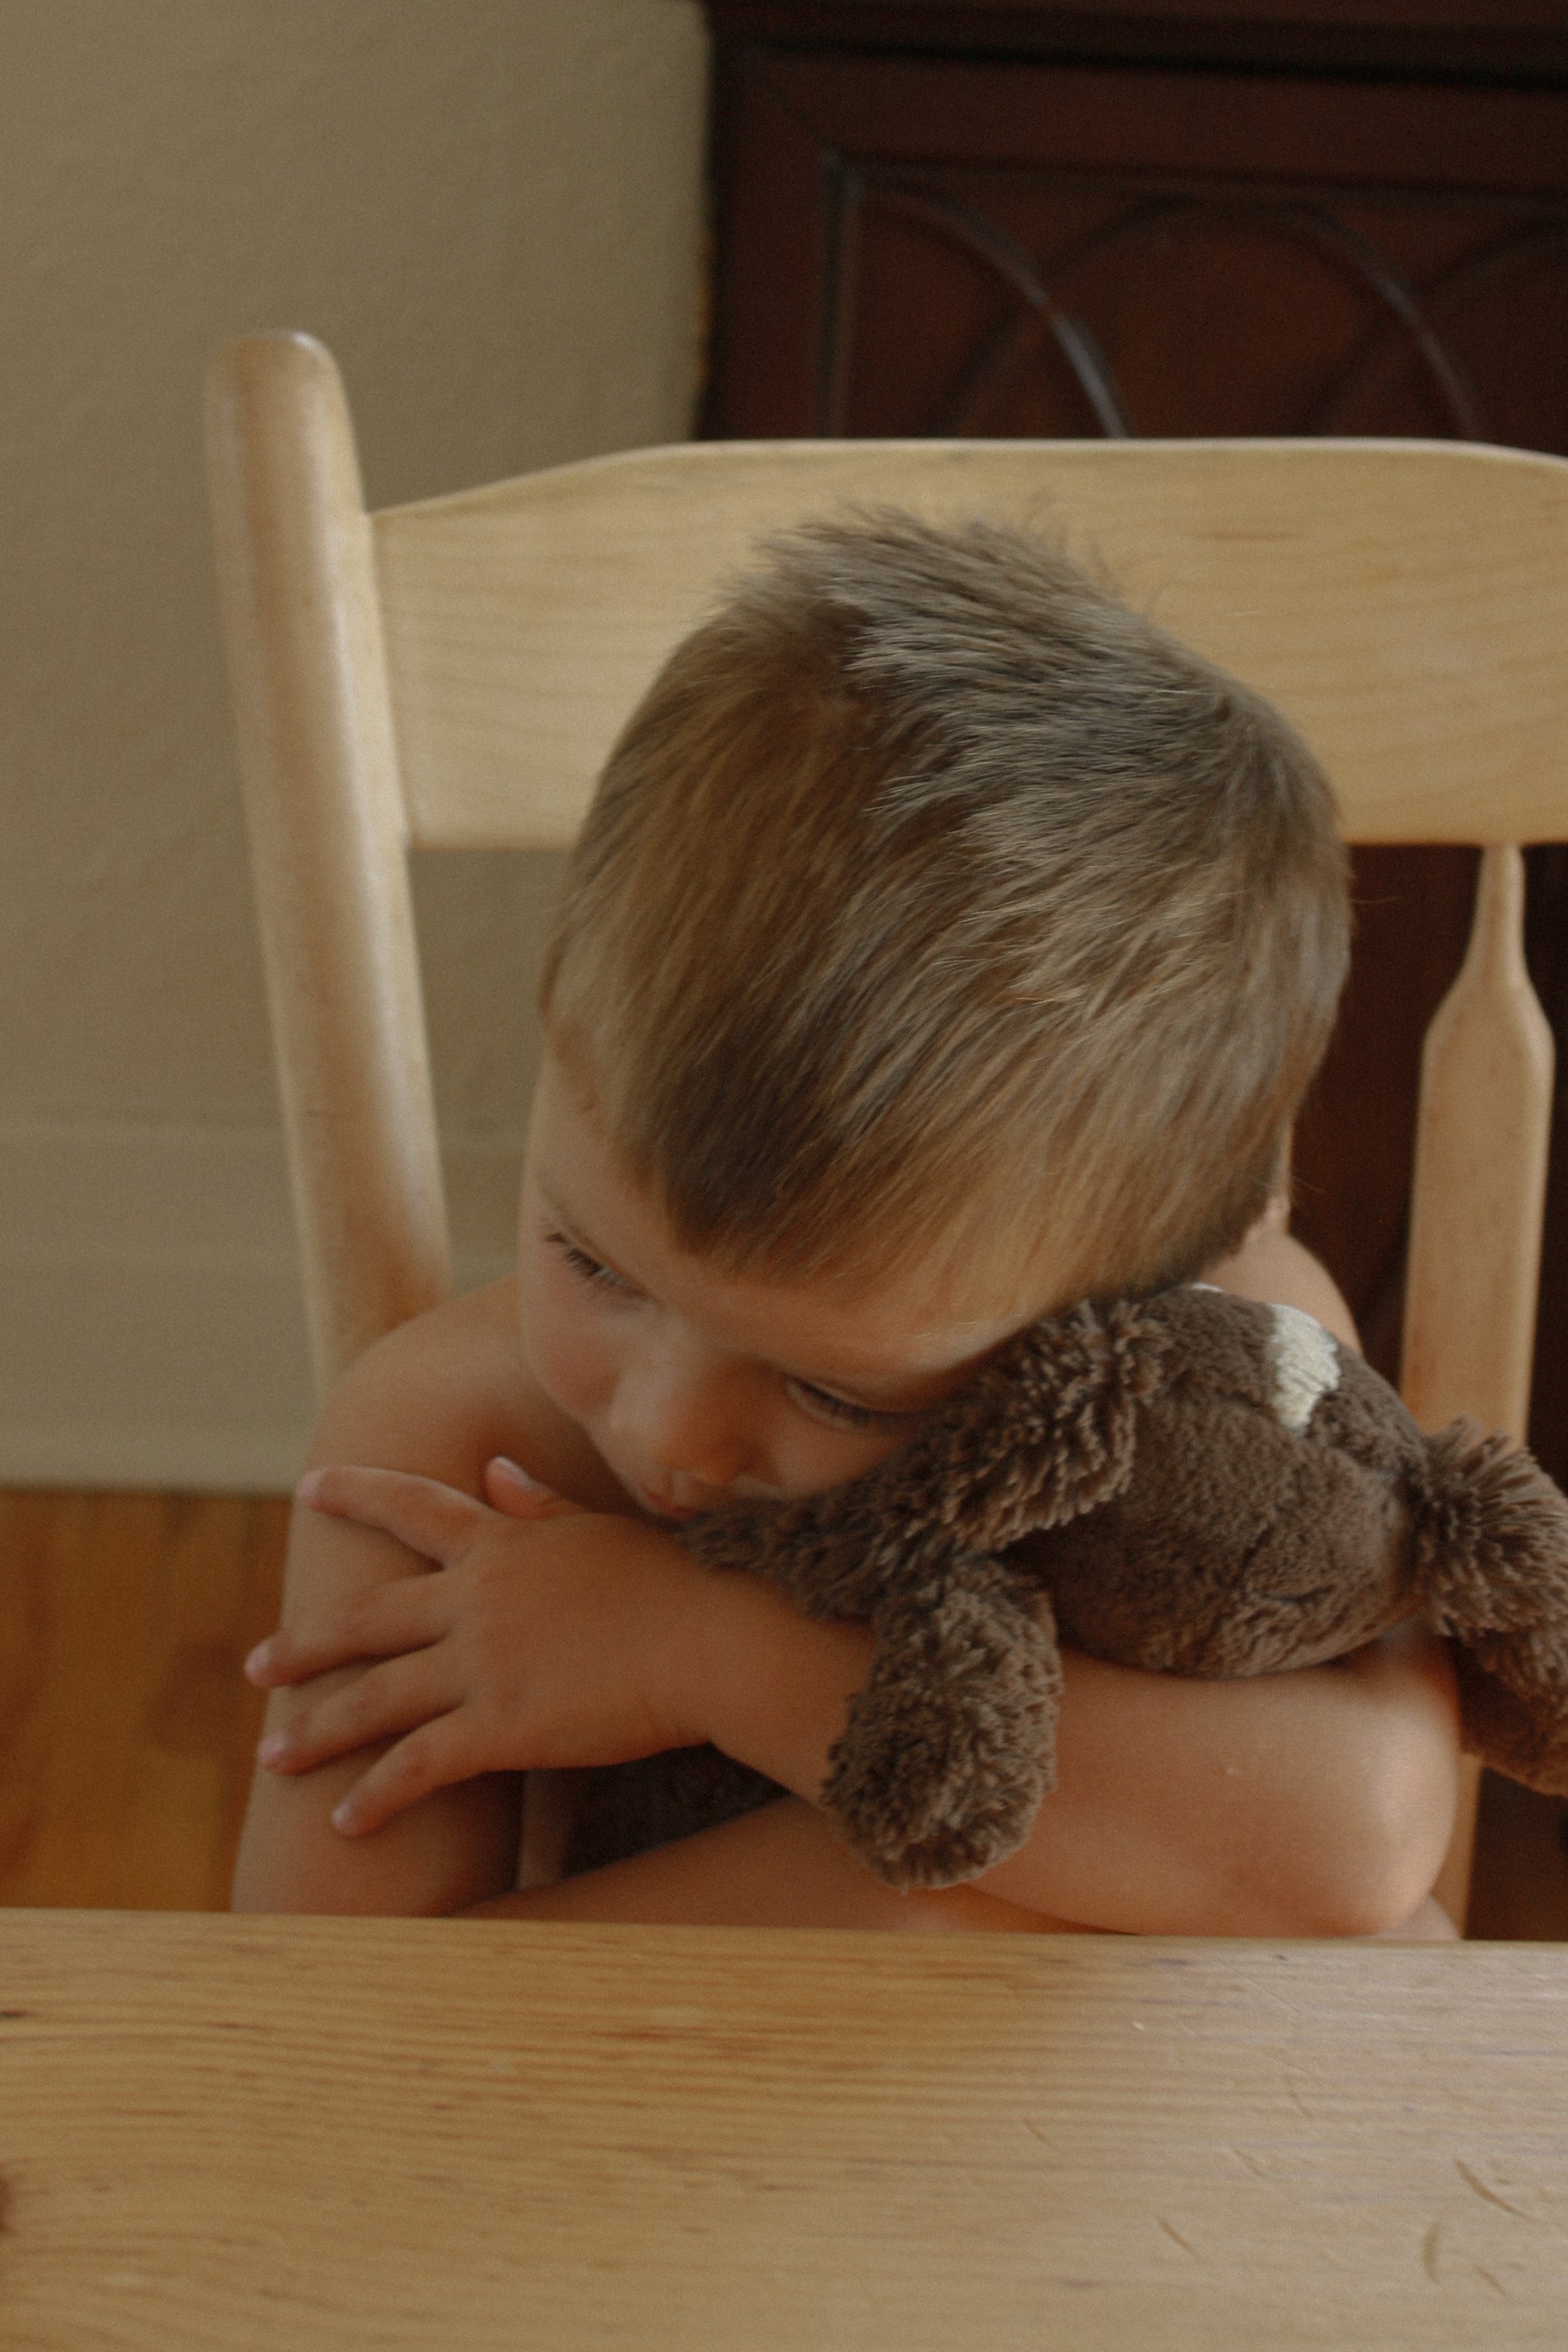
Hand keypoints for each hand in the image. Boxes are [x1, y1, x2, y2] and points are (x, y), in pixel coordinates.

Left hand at [245, 1461, 708, 1835]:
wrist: (717, 1639)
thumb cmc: (678, 1583)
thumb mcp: (602, 1529)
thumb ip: (541, 1505)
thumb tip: (498, 1470)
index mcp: (504, 1543)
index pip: (412, 1508)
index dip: (357, 1494)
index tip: (309, 1489)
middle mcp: (477, 1599)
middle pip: (364, 1619)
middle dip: (302, 1644)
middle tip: (255, 1665)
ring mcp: (484, 1663)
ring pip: (374, 1698)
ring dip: (316, 1731)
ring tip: (273, 1757)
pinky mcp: (503, 1727)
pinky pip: (418, 1766)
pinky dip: (375, 1795)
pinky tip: (344, 1822)